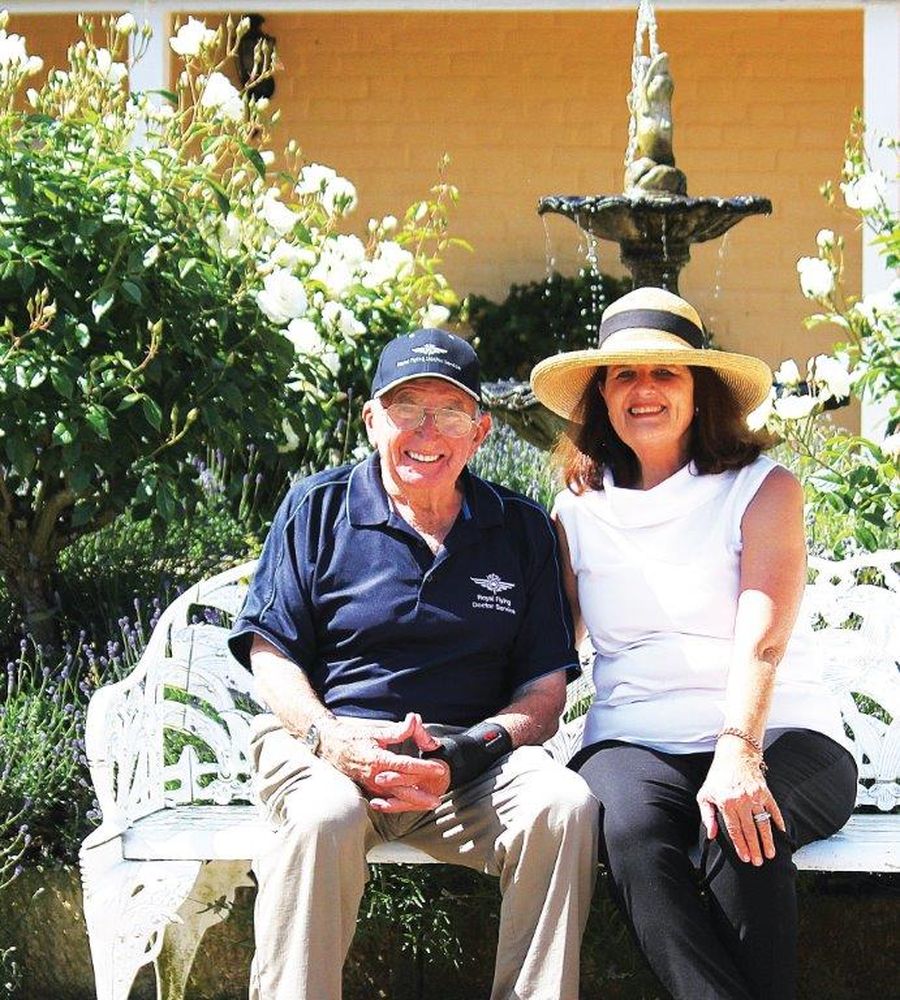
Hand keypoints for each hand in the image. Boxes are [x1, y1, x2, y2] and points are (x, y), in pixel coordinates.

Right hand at [319, 713, 449, 812]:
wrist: (330, 747)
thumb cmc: (354, 738)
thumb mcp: (376, 732)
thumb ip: (398, 730)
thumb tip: (415, 719)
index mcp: (378, 760)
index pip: (406, 766)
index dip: (424, 768)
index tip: (440, 769)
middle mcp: (375, 776)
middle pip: (402, 789)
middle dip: (421, 796)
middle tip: (437, 799)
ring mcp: (371, 785)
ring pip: (395, 798)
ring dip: (412, 803)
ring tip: (428, 805)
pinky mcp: (369, 789)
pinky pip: (386, 800)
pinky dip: (398, 805)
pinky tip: (409, 808)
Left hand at [696, 739, 784, 865]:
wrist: (734, 755)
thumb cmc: (718, 776)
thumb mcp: (705, 794)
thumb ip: (707, 816)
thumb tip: (711, 835)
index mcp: (726, 803)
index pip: (734, 830)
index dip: (740, 846)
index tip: (746, 858)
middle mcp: (742, 800)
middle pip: (750, 830)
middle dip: (755, 848)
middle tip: (759, 862)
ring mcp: (755, 796)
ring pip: (763, 823)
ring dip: (768, 840)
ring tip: (770, 854)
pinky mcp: (766, 792)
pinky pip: (774, 811)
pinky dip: (778, 823)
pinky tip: (781, 834)